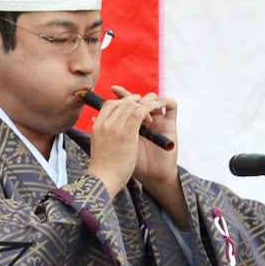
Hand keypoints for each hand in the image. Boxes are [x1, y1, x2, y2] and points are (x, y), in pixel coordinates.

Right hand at [87, 90, 149, 197]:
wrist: (103, 180)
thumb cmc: (103, 168)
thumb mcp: (99, 146)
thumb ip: (104, 135)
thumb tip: (109, 132)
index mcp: (97, 126)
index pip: (110, 104)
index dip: (123, 102)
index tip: (133, 108)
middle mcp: (105, 123)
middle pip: (122, 103)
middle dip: (136, 102)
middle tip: (146, 109)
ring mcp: (115, 128)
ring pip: (131, 105)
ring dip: (144, 105)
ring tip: (152, 111)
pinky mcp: (127, 134)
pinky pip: (139, 112)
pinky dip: (149, 107)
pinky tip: (155, 109)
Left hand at [111, 86, 188, 227]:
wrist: (148, 176)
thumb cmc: (125, 164)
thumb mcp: (115, 144)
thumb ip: (109, 130)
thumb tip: (93, 117)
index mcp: (131, 123)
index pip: (127, 103)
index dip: (122, 94)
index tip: (114, 89)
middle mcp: (145, 120)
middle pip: (141, 98)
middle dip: (134, 96)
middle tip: (130, 98)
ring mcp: (159, 121)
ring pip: (156, 99)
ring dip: (149, 99)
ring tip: (145, 104)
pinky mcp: (170, 126)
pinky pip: (171, 107)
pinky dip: (165, 101)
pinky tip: (157, 105)